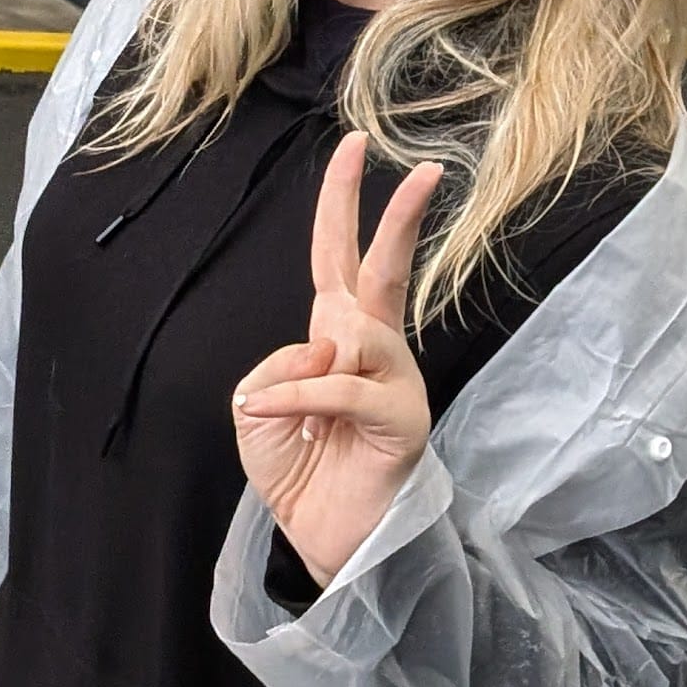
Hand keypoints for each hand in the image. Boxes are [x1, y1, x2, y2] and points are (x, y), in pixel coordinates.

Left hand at [233, 132, 443, 587]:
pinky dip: (298, 398)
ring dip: (303, 370)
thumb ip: (279, 363)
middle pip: (384, 269)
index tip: (356, 144)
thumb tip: (323, 347)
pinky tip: (277, 417)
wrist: (330, 541)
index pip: (339, 256)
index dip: (344, 202)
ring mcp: (396, 381)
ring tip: (287, 415)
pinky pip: (340, 385)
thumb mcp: (259, 408)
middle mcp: (374, 349)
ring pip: (350, 333)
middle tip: (428, 169)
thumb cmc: (299, 473)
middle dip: (399, 217)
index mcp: (338, 337)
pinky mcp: (402, 417)